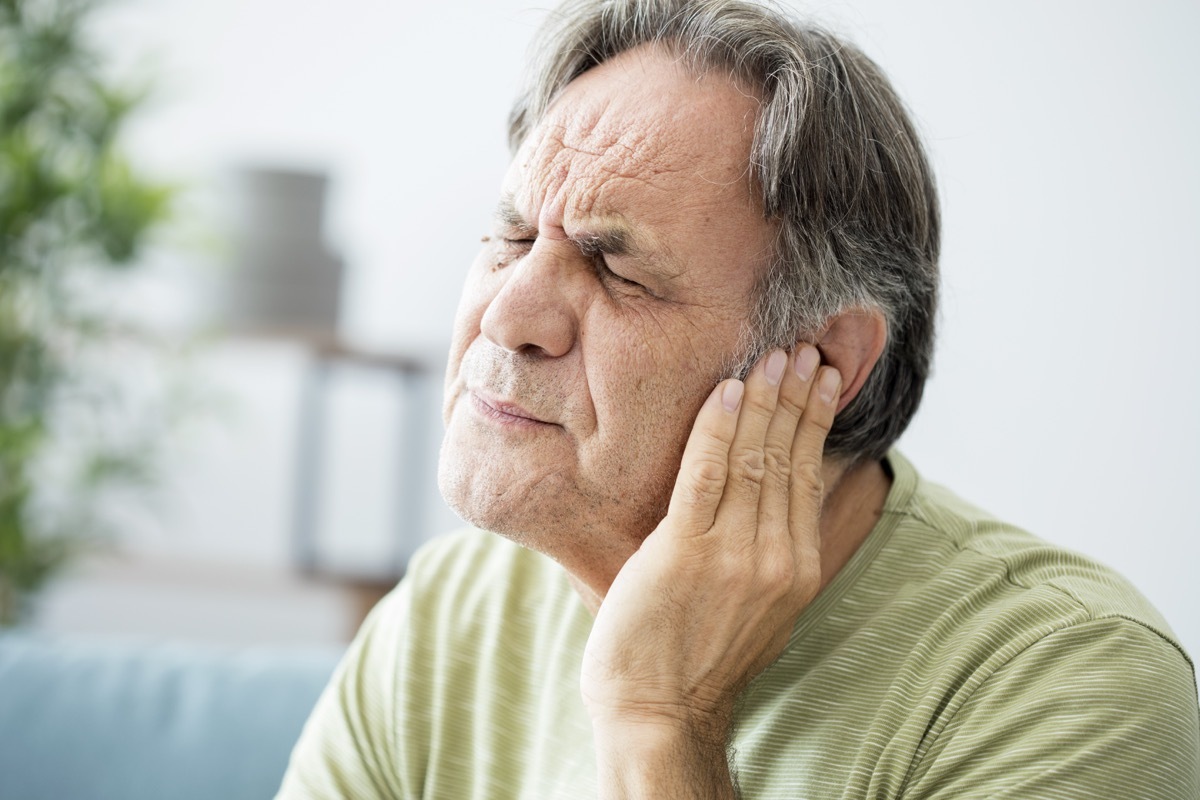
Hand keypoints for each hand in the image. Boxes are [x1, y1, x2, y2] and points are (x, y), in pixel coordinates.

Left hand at [581, 345, 840, 746]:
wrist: (659, 712)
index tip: (820, 378)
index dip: (813, 420)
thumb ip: (773, 553)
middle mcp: (776, 557)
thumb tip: (780, 500)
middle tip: (803, 348)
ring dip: (765, 400)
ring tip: (774, 356)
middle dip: (797, 396)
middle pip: (789, 457)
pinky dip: (719, 430)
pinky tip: (727, 392)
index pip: (808, 474)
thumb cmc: (697, 658)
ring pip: (755, 458)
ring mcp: (734, 554)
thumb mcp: (759, 608)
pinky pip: (707, 476)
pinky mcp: (687, 552)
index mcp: (797, 568)